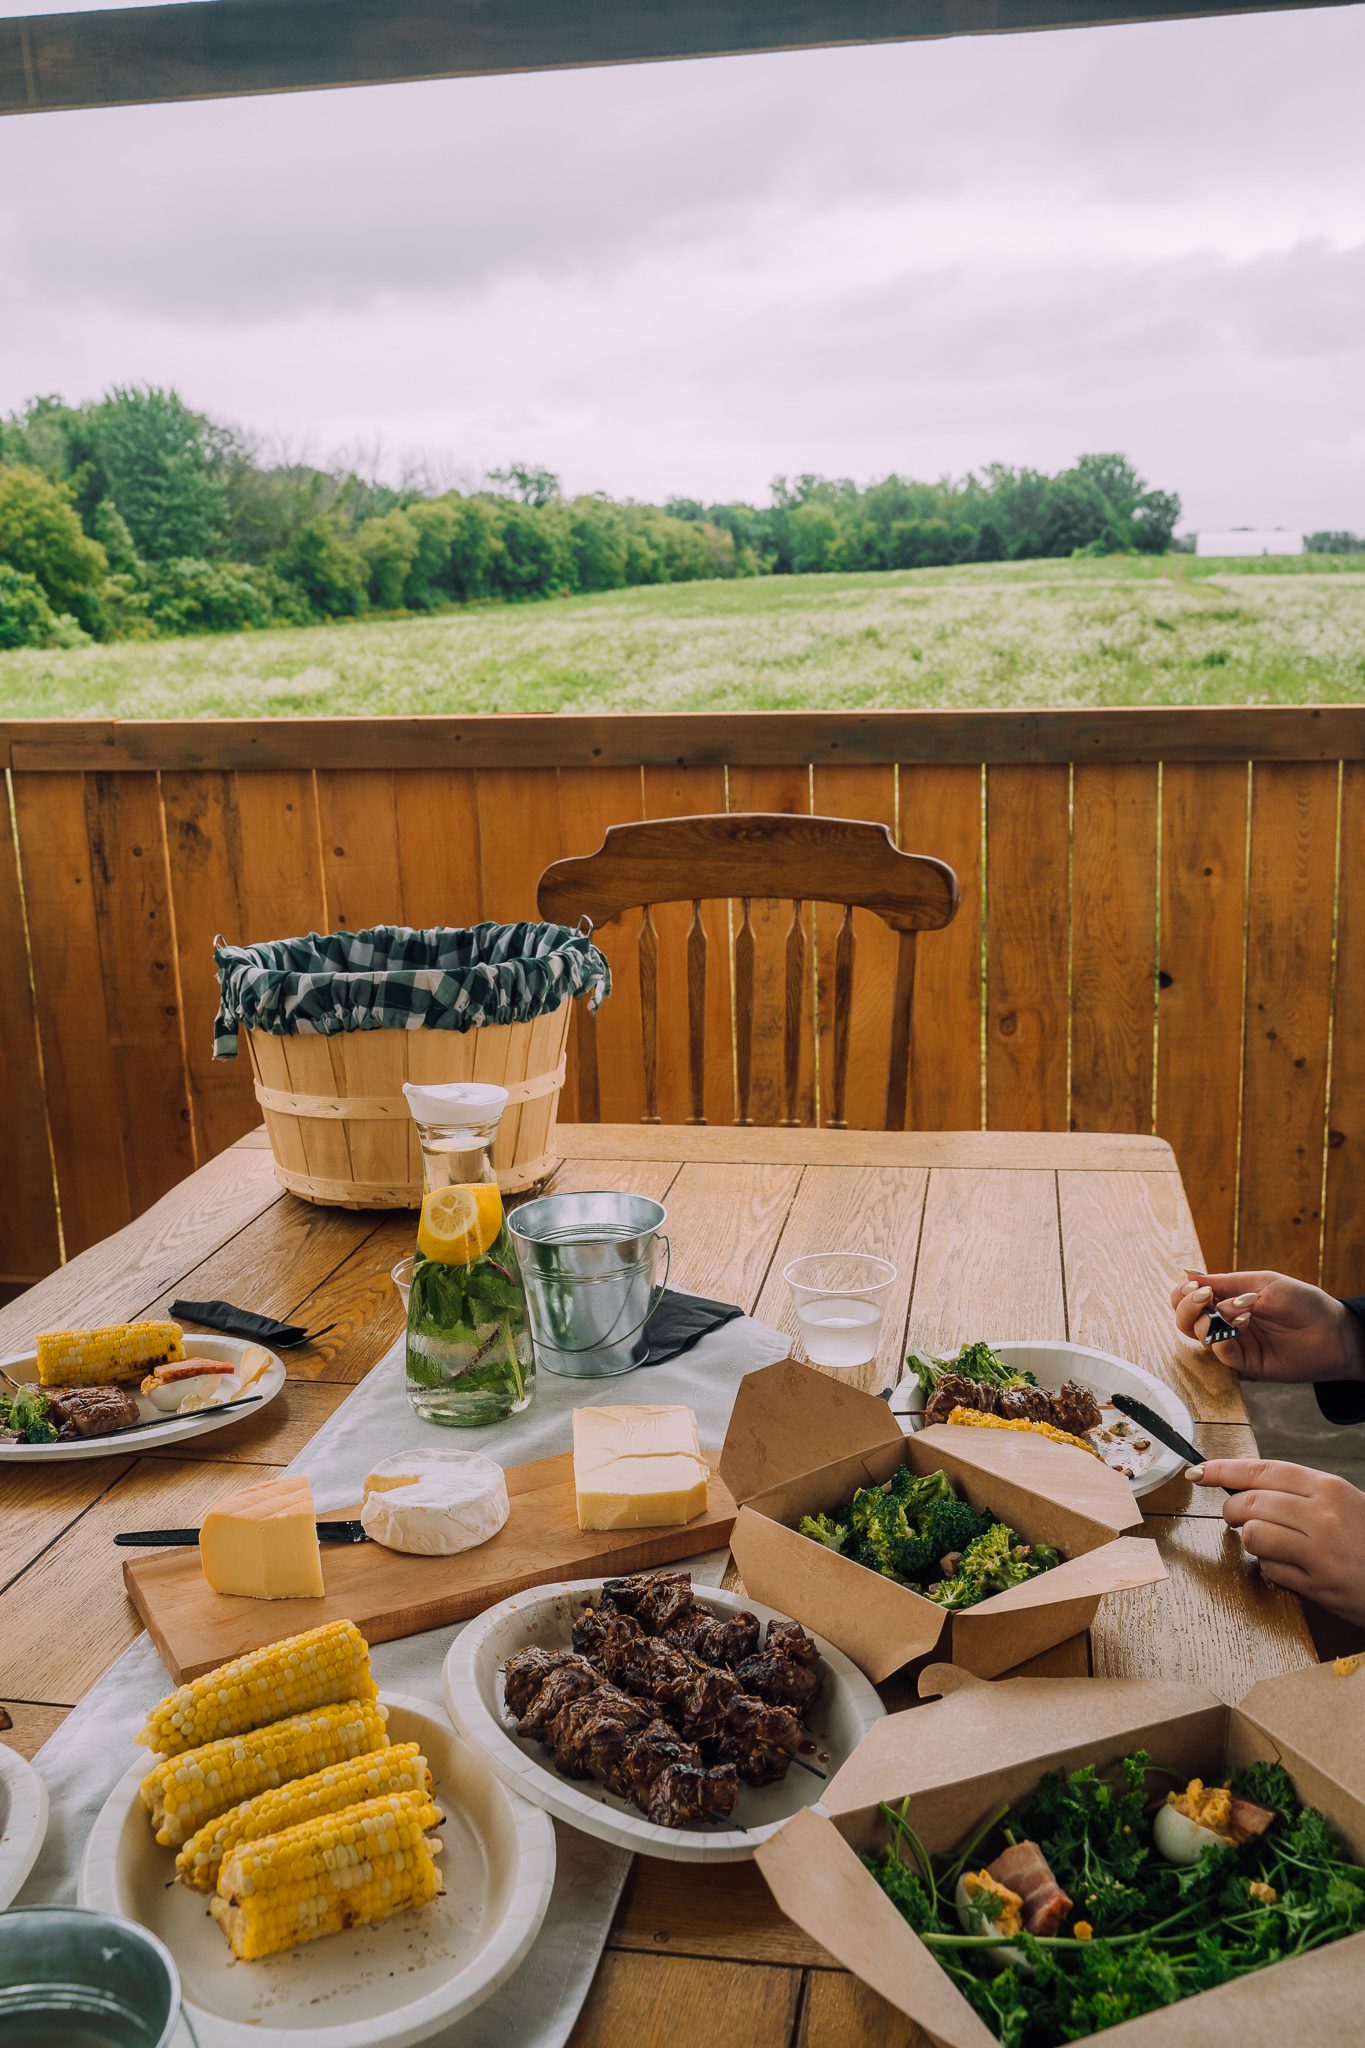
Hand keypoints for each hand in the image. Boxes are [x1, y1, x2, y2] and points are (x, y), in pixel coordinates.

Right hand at [1170, 1268, 1364, 1384]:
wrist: (1334, 1332)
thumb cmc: (1303, 1302)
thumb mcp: (1263, 1283)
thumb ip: (1224, 1282)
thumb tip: (1187, 1273)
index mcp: (1227, 1297)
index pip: (1187, 1296)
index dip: (1183, 1292)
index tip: (1196, 1286)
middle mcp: (1225, 1320)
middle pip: (1184, 1318)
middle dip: (1186, 1307)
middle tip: (1204, 1298)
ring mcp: (1235, 1342)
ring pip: (1197, 1336)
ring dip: (1206, 1321)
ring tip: (1236, 1313)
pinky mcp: (1246, 1363)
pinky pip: (1221, 1354)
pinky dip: (1221, 1341)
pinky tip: (1237, 1330)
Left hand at [1193, 1458, 1364, 1625]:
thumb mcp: (1341, 1502)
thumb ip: (1297, 1493)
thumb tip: (1245, 1486)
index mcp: (1327, 1487)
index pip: (1260, 1471)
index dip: (1223, 1469)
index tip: (1198, 1471)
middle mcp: (1323, 1514)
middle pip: (1250, 1502)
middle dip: (1232, 1511)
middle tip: (1236, 1518)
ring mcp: (1320, 1550)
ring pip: (1254, 1534)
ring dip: (1251, 1541)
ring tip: (1268, 1544)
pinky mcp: (1318, 1583)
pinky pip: (1270, 1570)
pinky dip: (1271, 1569)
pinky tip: (1291, 1568)